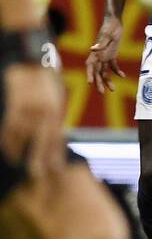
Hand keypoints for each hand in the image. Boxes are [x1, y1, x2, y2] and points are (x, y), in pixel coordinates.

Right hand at [2, 63, 65, 181]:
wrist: (31, 62)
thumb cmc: (43, 82)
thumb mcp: (54, 100)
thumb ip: (53, 118)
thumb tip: (55, 137)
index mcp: (55, 113)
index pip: (56, 139)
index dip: (55, 156)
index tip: (56, 171)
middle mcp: (44, 113)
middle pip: (40, 143)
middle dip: (38, 161)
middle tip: (37, 177)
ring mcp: (28, 110)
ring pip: (21, 137)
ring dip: (18, 151)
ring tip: (16, 161)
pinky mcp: (15, 106)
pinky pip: (9, 128)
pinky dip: (8, 139)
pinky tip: (8, 148)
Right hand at [85, 14, 125, 93]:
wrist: (114, 21)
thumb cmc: (110, 27)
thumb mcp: (107, 35)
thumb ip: (101, 43)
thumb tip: (92, 49)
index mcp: (95, 52)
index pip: (90, 65)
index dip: (89, 74)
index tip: (90, 83)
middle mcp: (98, 56)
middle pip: (97, 72)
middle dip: (99, 82)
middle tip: (102, 93)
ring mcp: (104, 56)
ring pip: (104, 71)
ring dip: (107, 80)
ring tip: (113, 90)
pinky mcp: (111, 54)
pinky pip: (112, 65)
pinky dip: (117, 71)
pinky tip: (122, 76)